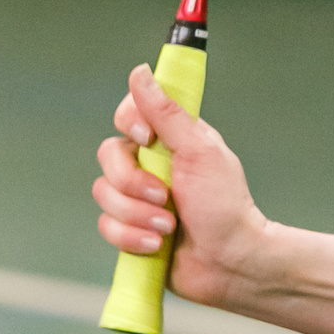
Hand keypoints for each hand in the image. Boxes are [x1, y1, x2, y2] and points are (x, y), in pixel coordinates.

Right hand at [92, 63, 270, 308]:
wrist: (230, 262)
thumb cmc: (224, 203)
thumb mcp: (199, 151)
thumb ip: (167, 113)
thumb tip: (140, 71)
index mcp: (169, 139)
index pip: (128, 114)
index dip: (130, 122)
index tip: (147, 138)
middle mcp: (149, 164)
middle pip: (108, 156)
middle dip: (133, 183)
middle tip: (165, 197)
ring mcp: (137, 197)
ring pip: (104, 194)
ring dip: (137, 215)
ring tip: (168, 228)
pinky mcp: (129, 229)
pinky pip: (107, 226)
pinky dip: (132, 238)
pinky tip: (156, 247)